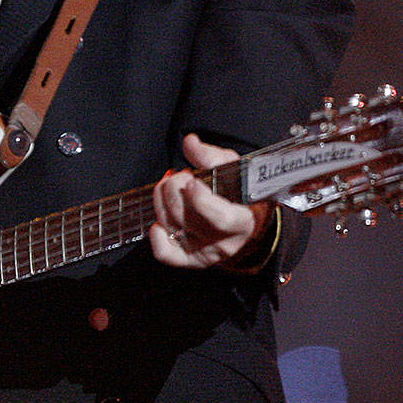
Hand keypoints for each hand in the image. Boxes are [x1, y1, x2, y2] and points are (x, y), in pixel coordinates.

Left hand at [149, 133, 273, 270]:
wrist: (245, 226)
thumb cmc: (239, 194)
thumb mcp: (233, 170)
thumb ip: (210, 156)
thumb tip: (190, 142)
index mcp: (242, 221)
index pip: (219, 218)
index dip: (200, 199)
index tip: (192, 180)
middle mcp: (224, 242)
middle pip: (186, 217)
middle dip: (174, 188)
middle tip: (180, 176)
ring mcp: (205, 253)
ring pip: (172, 226)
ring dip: (162, 200)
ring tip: (171, 188)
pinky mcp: (190, 260)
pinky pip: (165, 253)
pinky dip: (157, 235)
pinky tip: (161, 220)